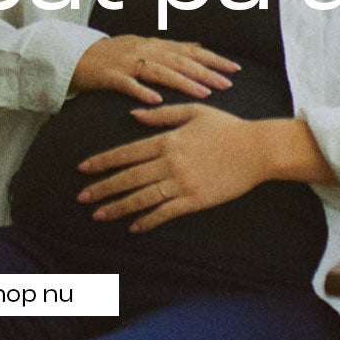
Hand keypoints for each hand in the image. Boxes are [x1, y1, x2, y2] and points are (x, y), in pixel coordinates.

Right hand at [69, 36, 238, 103]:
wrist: (75, 56)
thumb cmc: (113, 54)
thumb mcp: (144, 46)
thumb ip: (171, 48)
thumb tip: (200, 46)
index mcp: (154, 45)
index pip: (190, 51)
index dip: (213, 59)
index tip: (235, 69)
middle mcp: (144, 50)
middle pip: (180, 60)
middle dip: (205, 72)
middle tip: (228, 84)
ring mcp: (127, 62)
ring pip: (160, 71)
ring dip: (183, 82)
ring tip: (203, 93)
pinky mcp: (110, 75)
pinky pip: (128, 84)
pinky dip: (142, 91)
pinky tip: (157, 101)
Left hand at [75, 104, 269, 232]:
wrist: (258, 149)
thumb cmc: (228, 127)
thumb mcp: (194, 112)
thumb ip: (161, 114)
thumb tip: (133, 115)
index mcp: (167, 140)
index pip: (126, 153)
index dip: (103, 161)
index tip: (83, 169)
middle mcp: (170, 163)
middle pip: (129, 177)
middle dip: (102, 188)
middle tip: (81, 197)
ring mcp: (182, 183)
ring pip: (142, 198)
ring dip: (118, 207)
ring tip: (98, 214)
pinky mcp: (196, 200)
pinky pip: (166, 213)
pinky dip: (148, 221)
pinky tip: (134, 227)